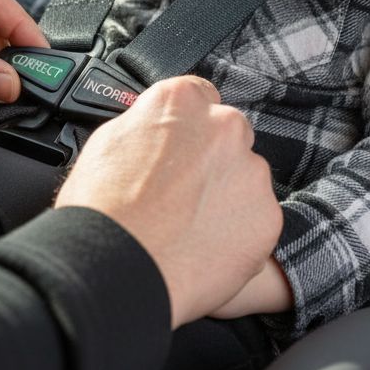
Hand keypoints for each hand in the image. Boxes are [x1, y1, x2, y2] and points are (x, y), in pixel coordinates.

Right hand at [55, 76, 281, 328]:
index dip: (186, 128)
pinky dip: (237, 234)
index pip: (199, 97)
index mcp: (181, 102)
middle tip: (179, 195)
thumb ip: (144, 126)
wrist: (115, 272)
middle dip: (210, 161)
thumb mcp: (106, 144)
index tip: (179, 148)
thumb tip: (153, 129)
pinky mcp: (267, 218)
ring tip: (187, 229)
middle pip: (228, 137)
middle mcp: (225, 128)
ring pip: (245, 180)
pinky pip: (256, 220)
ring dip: (225, 197)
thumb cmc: (102, 213)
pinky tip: (202, 249)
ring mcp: (251, 173)